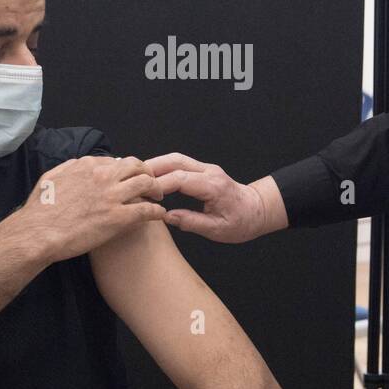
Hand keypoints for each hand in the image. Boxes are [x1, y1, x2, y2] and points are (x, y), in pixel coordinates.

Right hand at [14, 156, 165, 263]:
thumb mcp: (51, 178)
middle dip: (146, 172)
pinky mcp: (119, 217)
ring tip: (158, 196)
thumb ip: (69, 168)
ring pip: (146, 183)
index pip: (116, 161)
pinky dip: (156, 211)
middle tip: (150, 183)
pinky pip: (147, 210)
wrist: (38, 233)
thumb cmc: (40, 210)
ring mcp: (112, 196)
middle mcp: (103, 176)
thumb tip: (80, 165)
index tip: (128, 178)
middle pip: (137, 166)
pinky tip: (159, 215)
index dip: (125, 170)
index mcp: (88, 165)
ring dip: (156, 189)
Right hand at [145, 153, 281, 242]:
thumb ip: (192, 223)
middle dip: (151, 168)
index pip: (180, 179)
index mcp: (213, 186)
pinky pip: (179, 164)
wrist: (258, 210)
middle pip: (175, 161)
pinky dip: (163, 167)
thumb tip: (167, 217)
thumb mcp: (218, 230)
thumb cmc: (241, 222)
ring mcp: (206, 168)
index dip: (158, 185)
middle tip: (130, 178)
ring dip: (155, 164)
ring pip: (176, 159)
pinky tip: (149, 176)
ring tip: (135, 176)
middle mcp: (209, 172)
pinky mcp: (202, 170)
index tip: (142, 195)